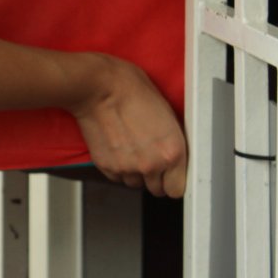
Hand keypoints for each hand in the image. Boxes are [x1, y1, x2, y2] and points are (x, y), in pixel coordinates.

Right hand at [69, 55, 187, 197]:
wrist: (99, 87)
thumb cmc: (132, 90)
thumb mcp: (167, 112)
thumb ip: (172, 140)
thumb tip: (173, 153)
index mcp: (172, 151)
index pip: (178, 189)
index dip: (173, 181)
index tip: (170, 175)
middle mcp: (151, 164)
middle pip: (157, 190)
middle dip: (155, 177)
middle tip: (149, 157)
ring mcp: (127, 167)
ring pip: (135, 183)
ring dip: (135, 172)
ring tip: (131, 149)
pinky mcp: (106, 165)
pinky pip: (116, 177)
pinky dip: (117, 167)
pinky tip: (117, 147)